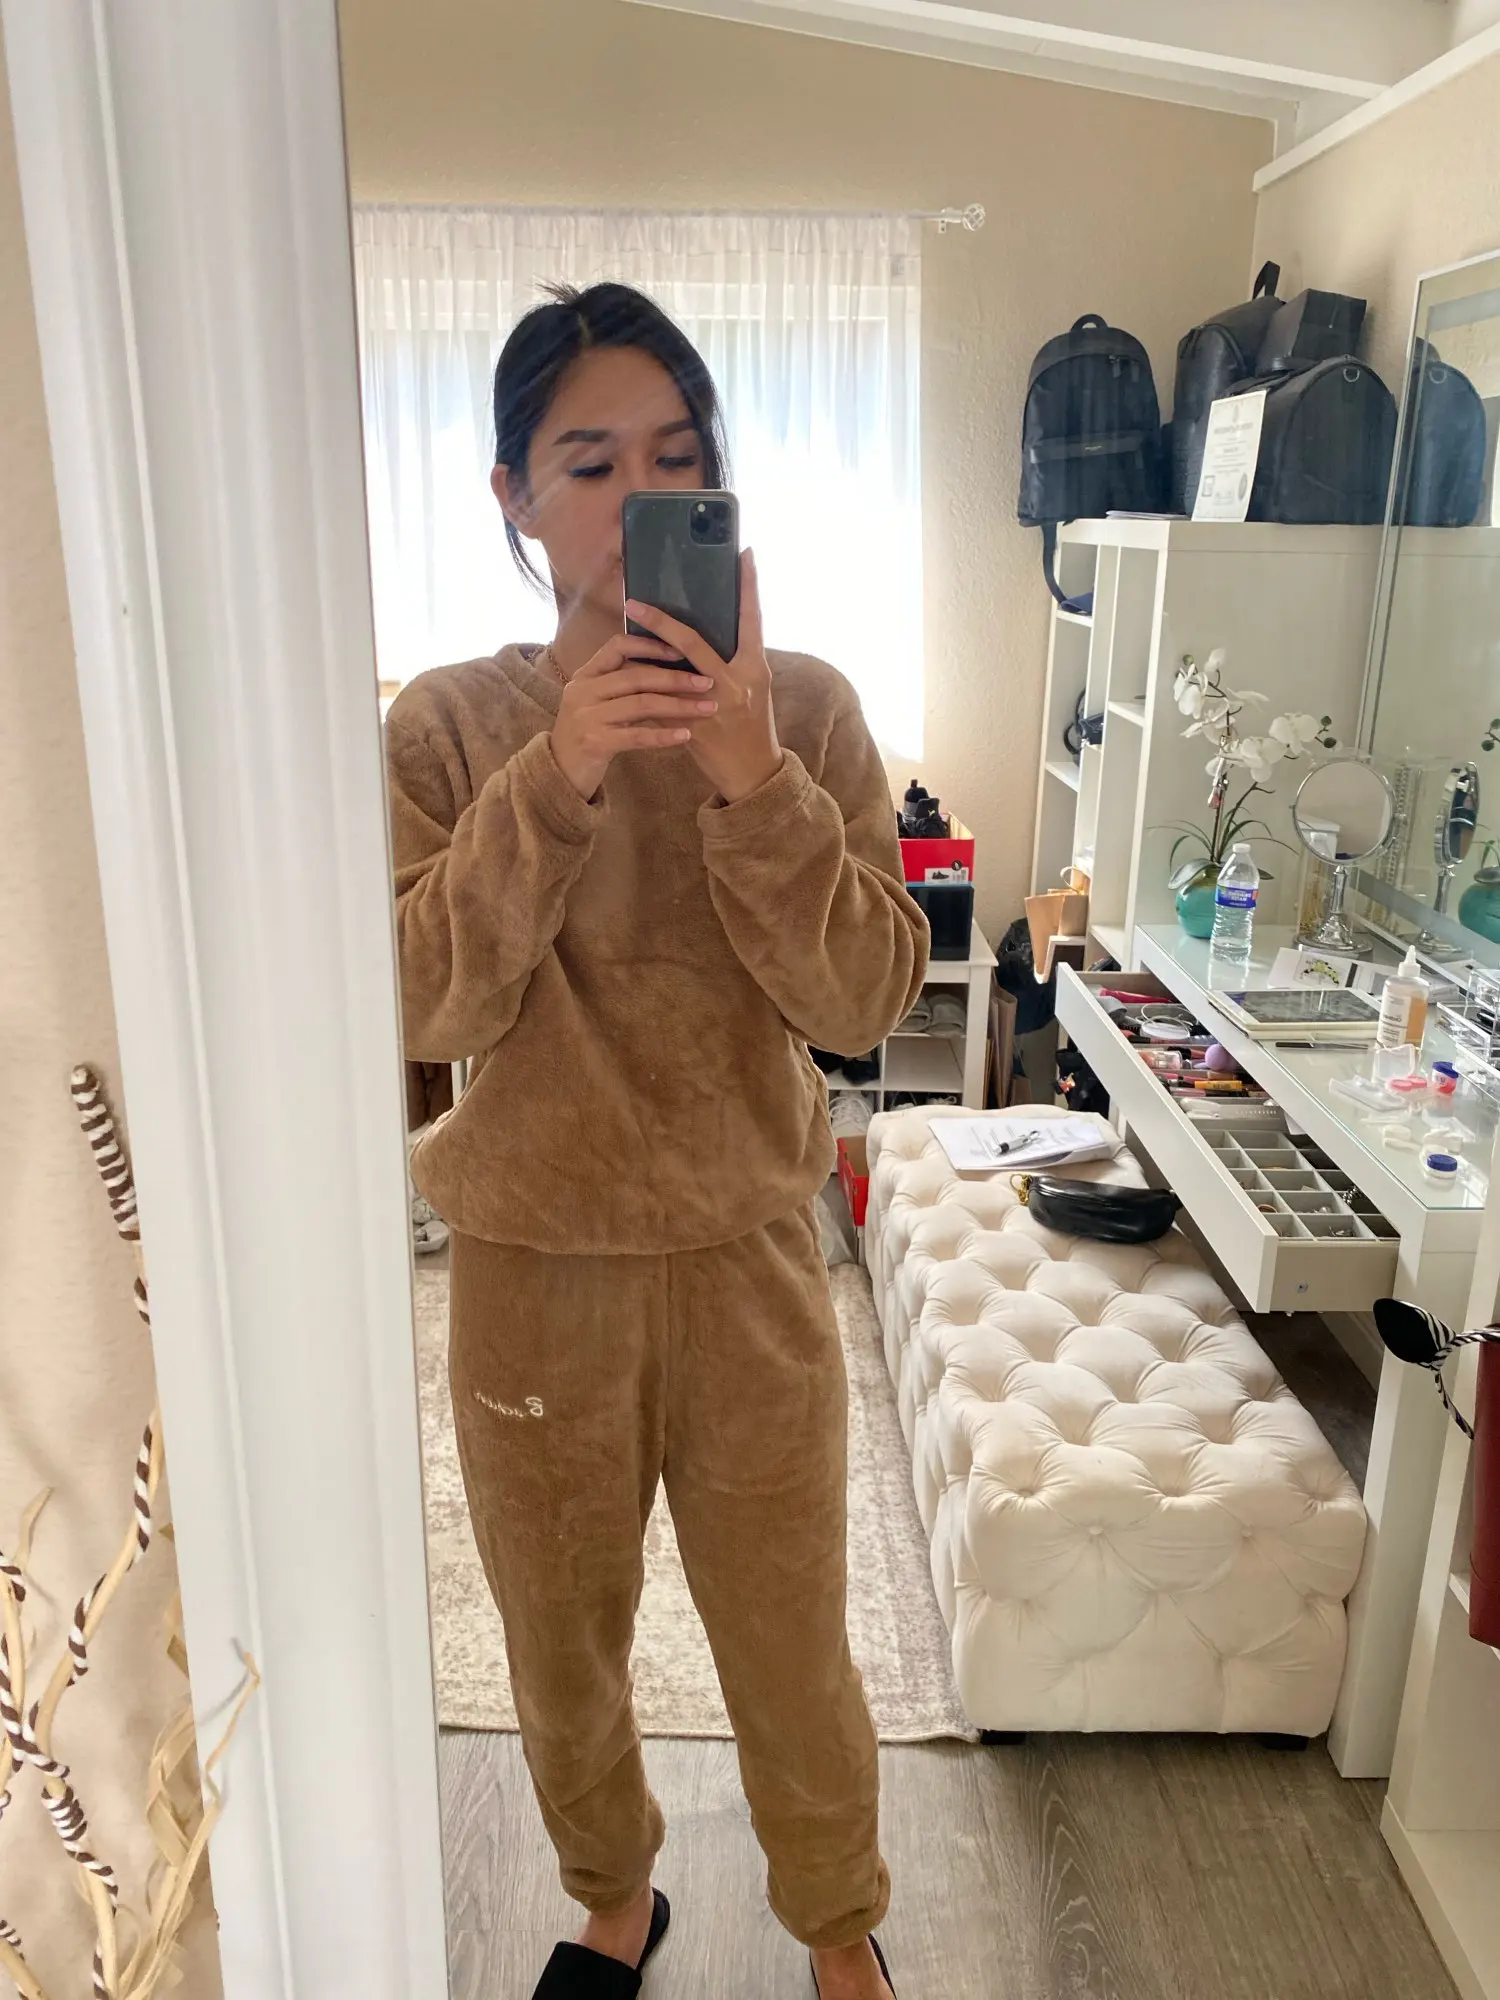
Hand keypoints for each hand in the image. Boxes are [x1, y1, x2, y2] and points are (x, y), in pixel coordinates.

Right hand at [549, 632, 717, 800]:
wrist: (560, 771)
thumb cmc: (589, 732)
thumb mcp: (598, 702)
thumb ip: (622, 683)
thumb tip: (667, 664)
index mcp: (586, 674)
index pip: (618, 646)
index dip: (650, 645)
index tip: (682, 650)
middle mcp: (583, 690)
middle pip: (637, 676)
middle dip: (676, 678)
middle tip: (708, 683)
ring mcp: (587, 716)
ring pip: (641, 704)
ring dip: (678, 705)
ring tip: (707, 708)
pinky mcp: (595, 742)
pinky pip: (636, 736)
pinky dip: (663, 735)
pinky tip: (686, 735)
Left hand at [625, 550, 782, 804]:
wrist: (754, 773)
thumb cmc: (753, 726)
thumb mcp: (752, 687)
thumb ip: (732, 661)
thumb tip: (702, 631)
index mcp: (755, 667)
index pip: (753, 619)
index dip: (749, 586)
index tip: (745, 554)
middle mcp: (736, 681)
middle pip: (694, 642)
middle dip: (662, 620)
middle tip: (634, 601)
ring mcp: (715, 705)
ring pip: (674, 671)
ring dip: (646, 650)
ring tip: (625, 631)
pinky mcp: (695, 727)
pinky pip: (665, 702)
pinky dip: (648, 687)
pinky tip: (626, 673)